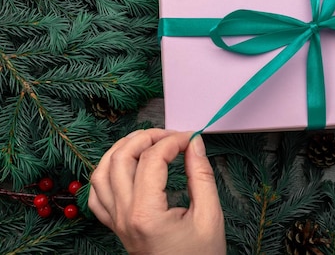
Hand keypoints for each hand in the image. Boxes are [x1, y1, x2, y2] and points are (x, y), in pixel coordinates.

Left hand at [89, 129, 225, 254]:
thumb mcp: (209, 216)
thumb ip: (201, 176)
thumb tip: (194, 143)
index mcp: (147, 214)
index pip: (152, 159)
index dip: (173, 141)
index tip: (192, 138)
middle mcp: (124, 216)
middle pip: (121, 158)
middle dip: (146, 137)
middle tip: (172, 136)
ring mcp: (115, 221)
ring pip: (101, 172)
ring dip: (122, 149)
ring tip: (147, 142)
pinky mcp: (114, 226)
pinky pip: (96, 194)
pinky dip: (106, 173)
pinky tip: (126, 167)